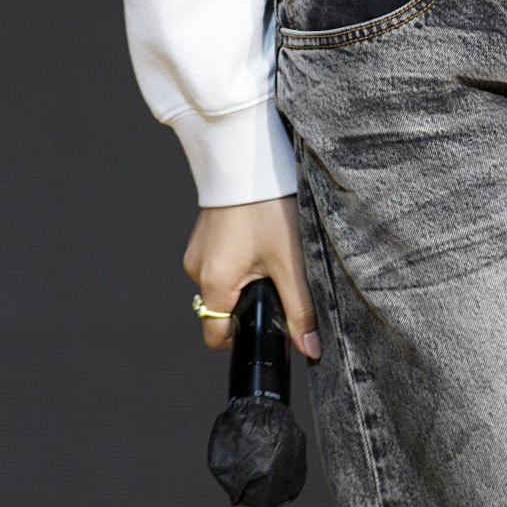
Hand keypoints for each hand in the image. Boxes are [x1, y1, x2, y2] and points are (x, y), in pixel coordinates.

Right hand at [184, 197, 320, 358]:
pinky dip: (238, 262)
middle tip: (277, 280)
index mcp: (214, 282)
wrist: (248, 158)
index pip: (217, 335)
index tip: (269, 322)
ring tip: (269, 256)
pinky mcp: (202, 237)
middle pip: (222, 310)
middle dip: (251, 304)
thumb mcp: (291, 263)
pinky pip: (219, 264)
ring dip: (245, 282)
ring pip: (223, 286)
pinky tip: (258, 242)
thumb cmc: (267, 206)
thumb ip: (300, 310)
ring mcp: (197, 252)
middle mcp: (197, 270)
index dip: (245, 337)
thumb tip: (309, 348)